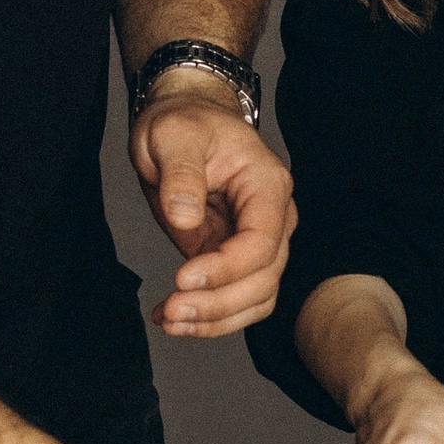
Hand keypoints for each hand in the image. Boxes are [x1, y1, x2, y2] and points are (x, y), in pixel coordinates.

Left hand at [132, 80, 295, 335]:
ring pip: (257, 298)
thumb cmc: (185, 123)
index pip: (261, 240)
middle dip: (218, 303)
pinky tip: (173, 319)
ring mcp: (259, 242)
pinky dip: (210, 318)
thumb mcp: (174, 134)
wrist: (185, 124)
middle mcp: (273, 217)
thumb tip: (185, 216)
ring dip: (216, 319)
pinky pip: (237, 300)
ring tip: (169, 320)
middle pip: (264, 278)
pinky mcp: (236, 260)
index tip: (182, 279)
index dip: (226, 268)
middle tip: (171, 309)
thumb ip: (181, 173)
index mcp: (266, 184)